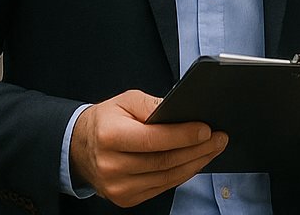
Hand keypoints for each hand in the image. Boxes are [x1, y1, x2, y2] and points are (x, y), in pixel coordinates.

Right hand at [70, 90, 227, 206]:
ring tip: (214, 148)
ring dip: (196, 163)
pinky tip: (196, 161)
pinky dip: (182, 174)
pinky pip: (162, 187)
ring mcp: (117, 187)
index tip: (207, 129)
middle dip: (198, 149)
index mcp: (110, 136)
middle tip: (220, 137)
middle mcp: (112, 166)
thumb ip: (152, 103)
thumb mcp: (126, 100)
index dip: (183, 135)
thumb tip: (181, 109)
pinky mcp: (125, 199)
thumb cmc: (107, 120)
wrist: (79, 147)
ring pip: (166, 178)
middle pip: (164, 161)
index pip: (154, 139)